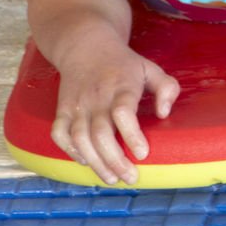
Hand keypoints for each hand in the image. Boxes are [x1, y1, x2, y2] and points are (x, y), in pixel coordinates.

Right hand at [51, 41, 179, 186]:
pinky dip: (69, 151)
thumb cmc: (123, 64)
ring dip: (95, 162)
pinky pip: (60, 134)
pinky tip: (86, 162)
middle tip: (130, 178)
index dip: (132, 135)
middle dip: (115, 160)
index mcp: (121, 86)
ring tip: (111, 179)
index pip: (123, 112)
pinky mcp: (62, 110)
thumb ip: (166, 88)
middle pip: (100, 133)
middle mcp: (96, 98)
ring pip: (80, 139)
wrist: (85, 47)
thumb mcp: (151, 68)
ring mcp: (76, 105)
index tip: (143, 154)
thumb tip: (164, 114)